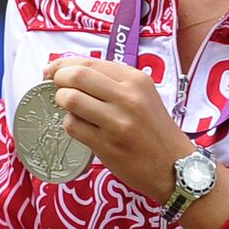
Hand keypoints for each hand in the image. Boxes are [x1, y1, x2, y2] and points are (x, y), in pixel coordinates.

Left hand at [45, 57, 192, 203]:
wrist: (174, 165)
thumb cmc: (156, 130)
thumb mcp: (145, 96)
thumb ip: (114, 83)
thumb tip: (72, 72)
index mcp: (138, 80)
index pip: (90, 63)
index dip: (64, 65)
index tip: (53, 71)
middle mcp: (128, 96)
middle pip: (76, 76)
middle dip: (57, 80)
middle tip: (55, 88)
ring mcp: (117, 121)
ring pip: (70, 99)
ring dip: (61, 103)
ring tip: (71, 109)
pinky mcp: (106, 144)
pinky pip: (72, 126)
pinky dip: (70, 125)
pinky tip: (82, 128)